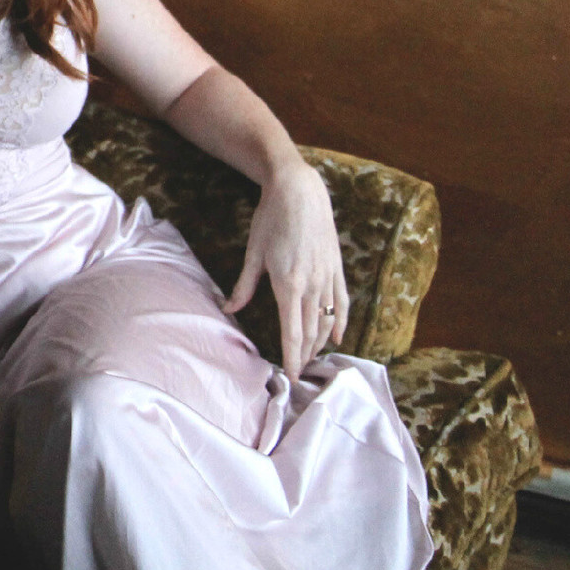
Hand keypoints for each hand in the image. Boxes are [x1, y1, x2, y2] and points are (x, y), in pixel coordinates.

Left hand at [221, 161, 348, 373]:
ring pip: (327, 320)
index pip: (292, 332)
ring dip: (320, 343)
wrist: (299, 192)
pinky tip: (337, 338)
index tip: (290, 377)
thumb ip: (244, 286)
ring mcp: (327, 277)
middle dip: (305, 355)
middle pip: (311, 331)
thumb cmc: (271, 220)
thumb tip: (228, 310)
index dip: (292, 357)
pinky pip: (341, 303)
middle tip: (298, 373)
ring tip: (312, 359)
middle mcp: (311, 285)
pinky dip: (340, 322)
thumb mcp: (253, 253)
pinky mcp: (336, 268)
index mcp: (288, 284)